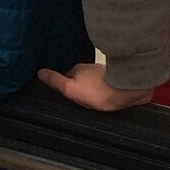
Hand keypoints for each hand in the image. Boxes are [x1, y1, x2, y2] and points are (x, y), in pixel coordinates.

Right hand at [36, 62, 152, 113]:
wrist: (129, 90)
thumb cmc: (99, 92)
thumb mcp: (71, 89)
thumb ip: (55, 81)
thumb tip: (40, 72)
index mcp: (78, 69)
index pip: (65, 78)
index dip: (64, 87)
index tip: (66, 96)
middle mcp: (90, 68)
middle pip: (79, 79)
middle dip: (79, 88)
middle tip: (80, 101)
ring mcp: (104, 73)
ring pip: (93, 82)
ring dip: (93, 89)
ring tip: (94, 101)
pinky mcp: (117, 79)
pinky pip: (106, 85)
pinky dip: (104, 90)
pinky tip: (107, 99)